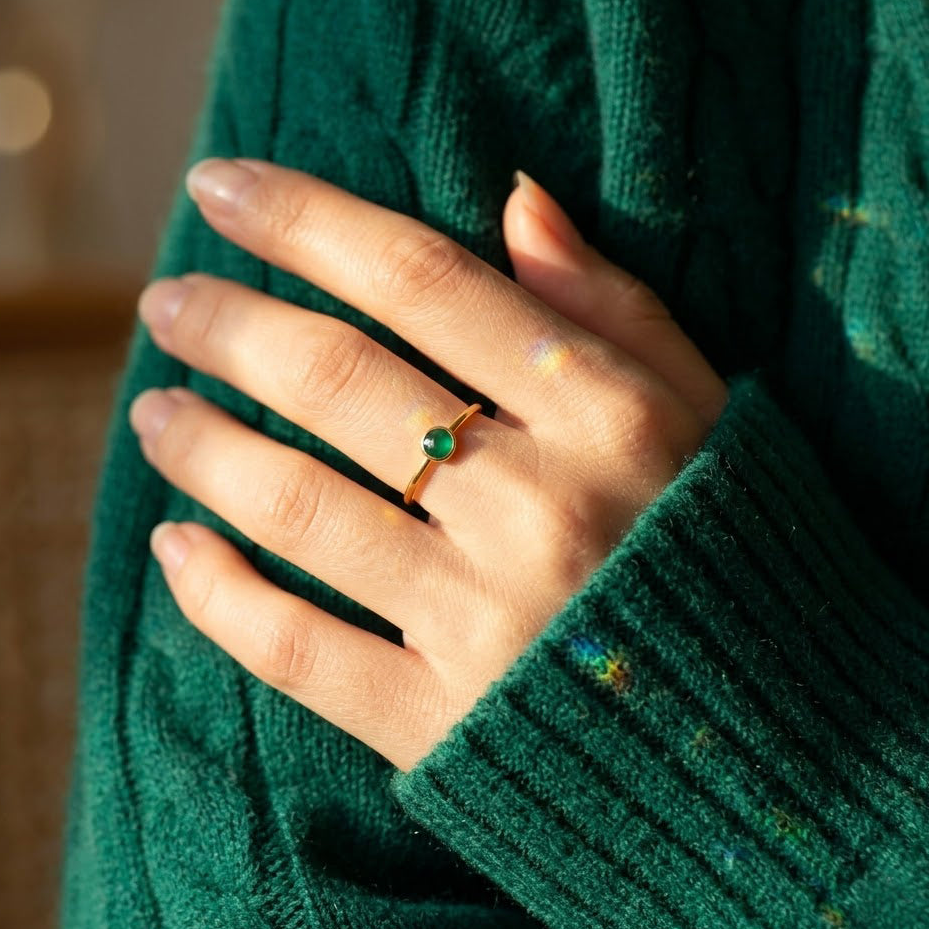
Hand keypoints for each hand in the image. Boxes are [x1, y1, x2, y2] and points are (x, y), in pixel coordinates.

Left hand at [128, 158, 727, 772]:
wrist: (774, 742)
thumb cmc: (728, 552)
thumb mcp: (702, 409)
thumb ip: (610, 303)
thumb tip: (514, 197)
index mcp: (604, 415)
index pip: (422, 281)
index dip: (306, 219)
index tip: (222, 185)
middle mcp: (537, 506)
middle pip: (340, 381)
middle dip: (229, 324)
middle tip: (167, 303)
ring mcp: (483, 621)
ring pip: (299, 507)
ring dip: (203, 446)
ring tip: (155, 412)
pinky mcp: (441, 722)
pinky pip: (299, 650)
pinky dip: (217, 596)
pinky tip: (175, 548)